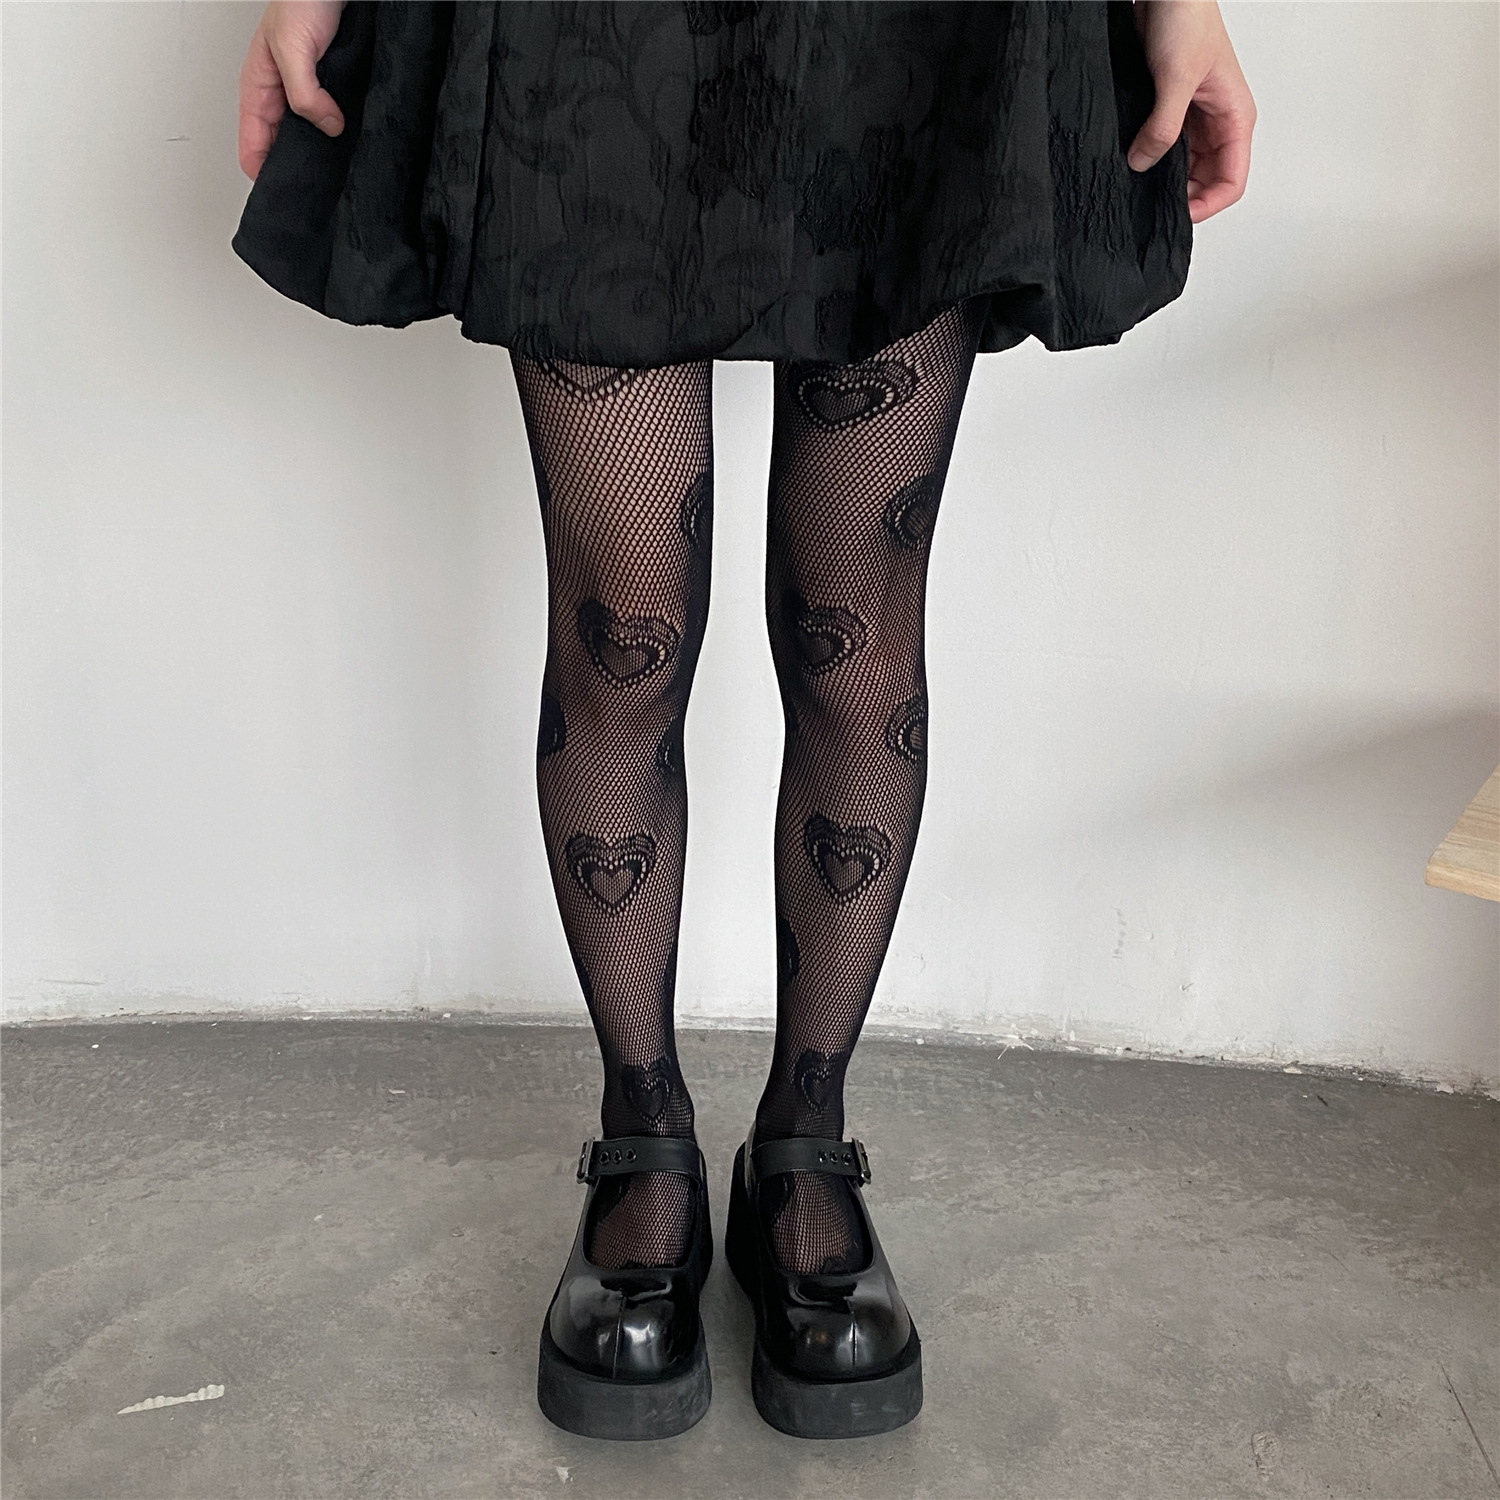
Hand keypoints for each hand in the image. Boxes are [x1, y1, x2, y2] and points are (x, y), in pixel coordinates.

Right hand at [239, 0, 348, 180]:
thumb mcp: (293, 48)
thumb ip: (304, 92)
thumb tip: (327, 127)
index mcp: (259, 89)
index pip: (253, 148)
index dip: (265, 175)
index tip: (287, 196)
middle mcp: (281, 96)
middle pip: (282, 150)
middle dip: (297, 169)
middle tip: (318, 192)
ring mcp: (306, 95)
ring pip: (309, 138)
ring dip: (322, 151)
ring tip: (338, 172)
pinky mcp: (330, 91)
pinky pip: (331, 121)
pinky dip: (340, 133)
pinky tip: (353, 142)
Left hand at [1127, 0, 1255, 222]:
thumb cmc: (1187, 18)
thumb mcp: (1175, 77)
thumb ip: (1162, 127)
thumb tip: (1142, 163)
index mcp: (1234, 117)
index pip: (1231, 181)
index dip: (1207, 205)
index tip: (1177, 214)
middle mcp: (1218, 122)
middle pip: (1206, 180)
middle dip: (1182, 195)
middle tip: (1149, 205)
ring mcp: (1194, 117)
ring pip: (1183, 166)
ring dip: (1163, 177)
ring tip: (1138, 185)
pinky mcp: (1172, 109)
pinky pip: (1165, 146)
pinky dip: (1151, 157)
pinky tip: (1133, 162)